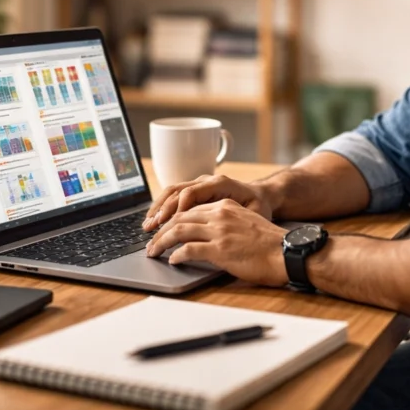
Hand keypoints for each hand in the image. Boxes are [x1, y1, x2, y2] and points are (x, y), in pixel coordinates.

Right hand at [143, 174, 271, 230]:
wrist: (261, 195)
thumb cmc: (258, 206)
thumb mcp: (253, 212)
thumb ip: (235, 217)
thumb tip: (218, 227)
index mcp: (219, 184)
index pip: (191, 193)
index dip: (178, 209)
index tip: (170, 226)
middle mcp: (206, 181)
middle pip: (177, 191)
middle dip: (162, 210)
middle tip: (151, 228)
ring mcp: (199, 184)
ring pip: (172, 192)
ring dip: (158, 208)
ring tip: (147, 224)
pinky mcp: (194, 191)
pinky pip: (174, 195)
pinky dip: (162, 207)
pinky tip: (154, 220)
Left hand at [145, 199, 288, 286]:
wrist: (288, 252)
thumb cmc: (270, 244)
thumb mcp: (246, 223)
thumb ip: (226, 223)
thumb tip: (206, 235)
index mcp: (226, 206)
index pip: (190, 209)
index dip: (172, 219)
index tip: (162, 229)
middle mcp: (220, 214)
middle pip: (179, 218)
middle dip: (161, 231)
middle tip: (151, 243)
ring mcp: (219, 232)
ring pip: (179, 231)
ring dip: (162, 242)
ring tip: (154, 252)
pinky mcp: (220, 250)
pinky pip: (189, 250)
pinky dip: (177, 255)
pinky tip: (173, 260)